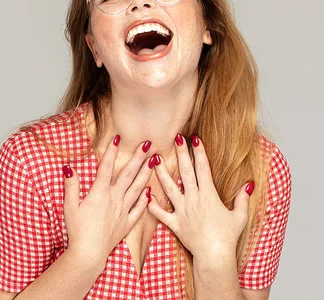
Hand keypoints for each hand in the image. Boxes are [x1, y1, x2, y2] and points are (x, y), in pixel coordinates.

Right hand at [62, 136, 154, 266]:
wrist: (89, 253)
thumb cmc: (77, 230)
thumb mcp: (70, 206)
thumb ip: (71, 186)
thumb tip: (69, 168)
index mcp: (99, 193)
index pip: (106, 167)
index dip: (111, 152)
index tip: (117, 138)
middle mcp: (114, 199)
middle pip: (127, 174)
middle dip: (137, 158)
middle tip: (147, 144)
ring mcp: (123, 211)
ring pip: (137, 188)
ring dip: (145, 173)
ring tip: (153, 161)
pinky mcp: (127, 223)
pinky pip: (139, 209)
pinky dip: (145, 199)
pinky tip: (150, 191)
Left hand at [148, 134, 253, 259]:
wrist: (215, 256)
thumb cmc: (228, 238)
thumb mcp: (239, 217)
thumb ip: (242, 199)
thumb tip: (248, 184)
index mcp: (209, 196)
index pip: (203, 169)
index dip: (199, 153)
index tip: (195, 139)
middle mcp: (193, 200)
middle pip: (185, 172)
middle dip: (180, 153)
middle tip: (175, 138)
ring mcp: (182, 211)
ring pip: (168, 187)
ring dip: (160, 172)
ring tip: (154, 159)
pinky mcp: (174, 223)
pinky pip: (159, 213)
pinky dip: (151, 204)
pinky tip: (145, 193)